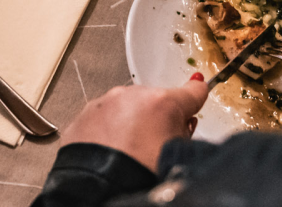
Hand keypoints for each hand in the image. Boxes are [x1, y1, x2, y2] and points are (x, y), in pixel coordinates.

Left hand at [58, 74, 208, 170]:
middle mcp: (132, 97)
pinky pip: (102, 119)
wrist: (100, 190)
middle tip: (156, 144)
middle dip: (157, 117)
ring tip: (129, 152)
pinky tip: (111, 152)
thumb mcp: (180, 155)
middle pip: (154, 101)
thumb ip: (185, 132)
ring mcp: (104, 104)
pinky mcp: (84, 117)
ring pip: (125, 108)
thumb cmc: (140, 176)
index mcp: (163, 103)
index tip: (198, 91)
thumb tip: (183, 124)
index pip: (190, 92)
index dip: (196, 96)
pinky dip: (108, 131)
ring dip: (130, 123)